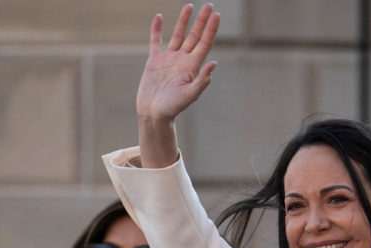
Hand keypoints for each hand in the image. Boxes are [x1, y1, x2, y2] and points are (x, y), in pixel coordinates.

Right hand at [137, 3, 219, 124]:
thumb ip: (202, 80)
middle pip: (194, 36)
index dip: (211, 29)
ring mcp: (169, 59)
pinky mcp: (155, 61)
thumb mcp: (190, 95)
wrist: (154, 114)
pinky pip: (156, 41)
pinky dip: (157, 29)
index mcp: (192, 67)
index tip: (217, 15)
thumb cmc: (172, 108)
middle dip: (202, 21)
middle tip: (210, 5)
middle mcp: (182, 60)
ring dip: (184, 21)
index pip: (204, 43)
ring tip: (189, 6)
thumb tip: (214, 63)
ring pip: (178, 35)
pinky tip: (159, 17)